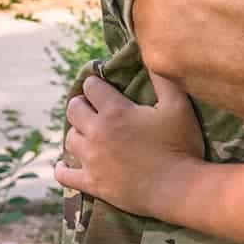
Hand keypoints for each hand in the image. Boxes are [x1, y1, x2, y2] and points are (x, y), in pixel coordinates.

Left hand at [54, 73, 205, 211]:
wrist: (179, 188)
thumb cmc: (181, 145)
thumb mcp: (178, 106)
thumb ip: (162, 78)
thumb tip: (152, 54)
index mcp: (115, 111)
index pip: (92, 87)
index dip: (96, 84)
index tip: (101, 86)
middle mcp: (97, 132)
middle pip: (74, 110)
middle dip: (81, 104)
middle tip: (92, 107)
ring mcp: (92, 160)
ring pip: (69, 139)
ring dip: (77, 132)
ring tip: (87, 133)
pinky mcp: (92, 183)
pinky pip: (64, 174)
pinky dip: (62, 168)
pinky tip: (64, 164)